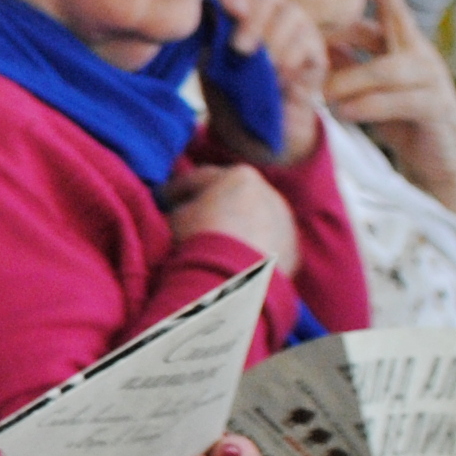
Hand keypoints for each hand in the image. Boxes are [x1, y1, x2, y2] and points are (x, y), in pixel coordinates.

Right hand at [162, 161, 298, 273]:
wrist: (237, 279)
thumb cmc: (200, 239)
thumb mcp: (175, 218)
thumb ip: (177, 209)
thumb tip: (177, 213)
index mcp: (239, 176)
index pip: (200, 177)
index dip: (177, 189)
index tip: (162, 199)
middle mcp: (270, 192)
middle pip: (234, 197)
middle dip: (214, 207)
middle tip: (191, 221)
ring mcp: (285, 222)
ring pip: (256, 222)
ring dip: (238, 229)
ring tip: (217, 246)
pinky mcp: (293, 250)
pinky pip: (268, 246)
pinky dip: (253, 251)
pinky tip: (236, 264)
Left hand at [211, 0, 324, 156]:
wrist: (256, 131)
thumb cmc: (230, 94)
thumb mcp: (212, 70)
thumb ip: (213, 42)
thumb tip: (218, 17)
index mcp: (240, 15)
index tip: (226, 6)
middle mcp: (270, 15)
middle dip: (253, 19)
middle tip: (241, 49)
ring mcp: (298, 31)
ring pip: (292, 14)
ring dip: (274, 41)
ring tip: (263, 69)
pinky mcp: (316, 54)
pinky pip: (309, 43)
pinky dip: (292, 60)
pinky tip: (280, 78)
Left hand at [324, 0, 455, 215]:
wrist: (441, 157)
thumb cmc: (400, 117)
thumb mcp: (368, 87)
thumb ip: (347, 64)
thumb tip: (314, 41)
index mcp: (404, 45)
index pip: (392, 9)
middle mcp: (421, 54)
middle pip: (399, 21)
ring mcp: (432, 79)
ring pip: (388, 69)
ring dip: (349, 80)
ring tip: (321, 93)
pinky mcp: (436, 107)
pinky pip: (399, 100)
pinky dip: (368, 105)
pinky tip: (344, 112)